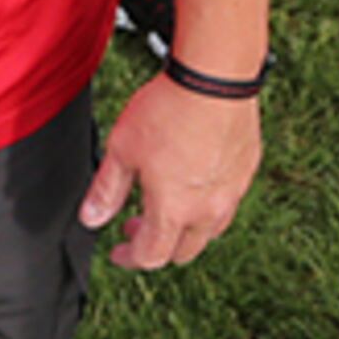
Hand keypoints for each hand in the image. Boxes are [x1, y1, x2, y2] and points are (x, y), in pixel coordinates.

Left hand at [79, 75, 258, 270]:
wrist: (214, 79)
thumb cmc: (170, 109)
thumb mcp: (122, 150)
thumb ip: (107, 190)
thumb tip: (92, 218)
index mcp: (174, 210)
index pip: (151, 255)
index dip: (130, 258)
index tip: (119, 251)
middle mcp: (208, 210)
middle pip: (183, 251)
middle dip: (157, 246)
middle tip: (137, 226)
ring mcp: (232, 192)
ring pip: (209, 231)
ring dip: (185, 230)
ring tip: (167, 207)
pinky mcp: (246, 170)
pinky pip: (228, 202)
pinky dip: (208, 205)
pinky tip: (194, 182)